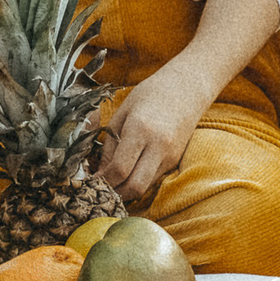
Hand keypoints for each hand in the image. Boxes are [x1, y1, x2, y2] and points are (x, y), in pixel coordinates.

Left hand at [98, 73, 213, 206]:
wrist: (187, 87)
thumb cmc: (149, 95)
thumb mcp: (121, 114)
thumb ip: (110, 146)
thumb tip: (100, 173)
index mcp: (140, 129)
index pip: (120, 169)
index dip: (103, 181)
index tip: (92, 181)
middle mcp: (158, 146)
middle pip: (135, 186)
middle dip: (115, 193)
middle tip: (102, 188)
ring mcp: (170, 155)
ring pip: (145, 187)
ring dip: (127, 189)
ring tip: (113, 181)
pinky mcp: (176, 160)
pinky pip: (153, 179)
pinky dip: (139, 180)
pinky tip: (130, 172)